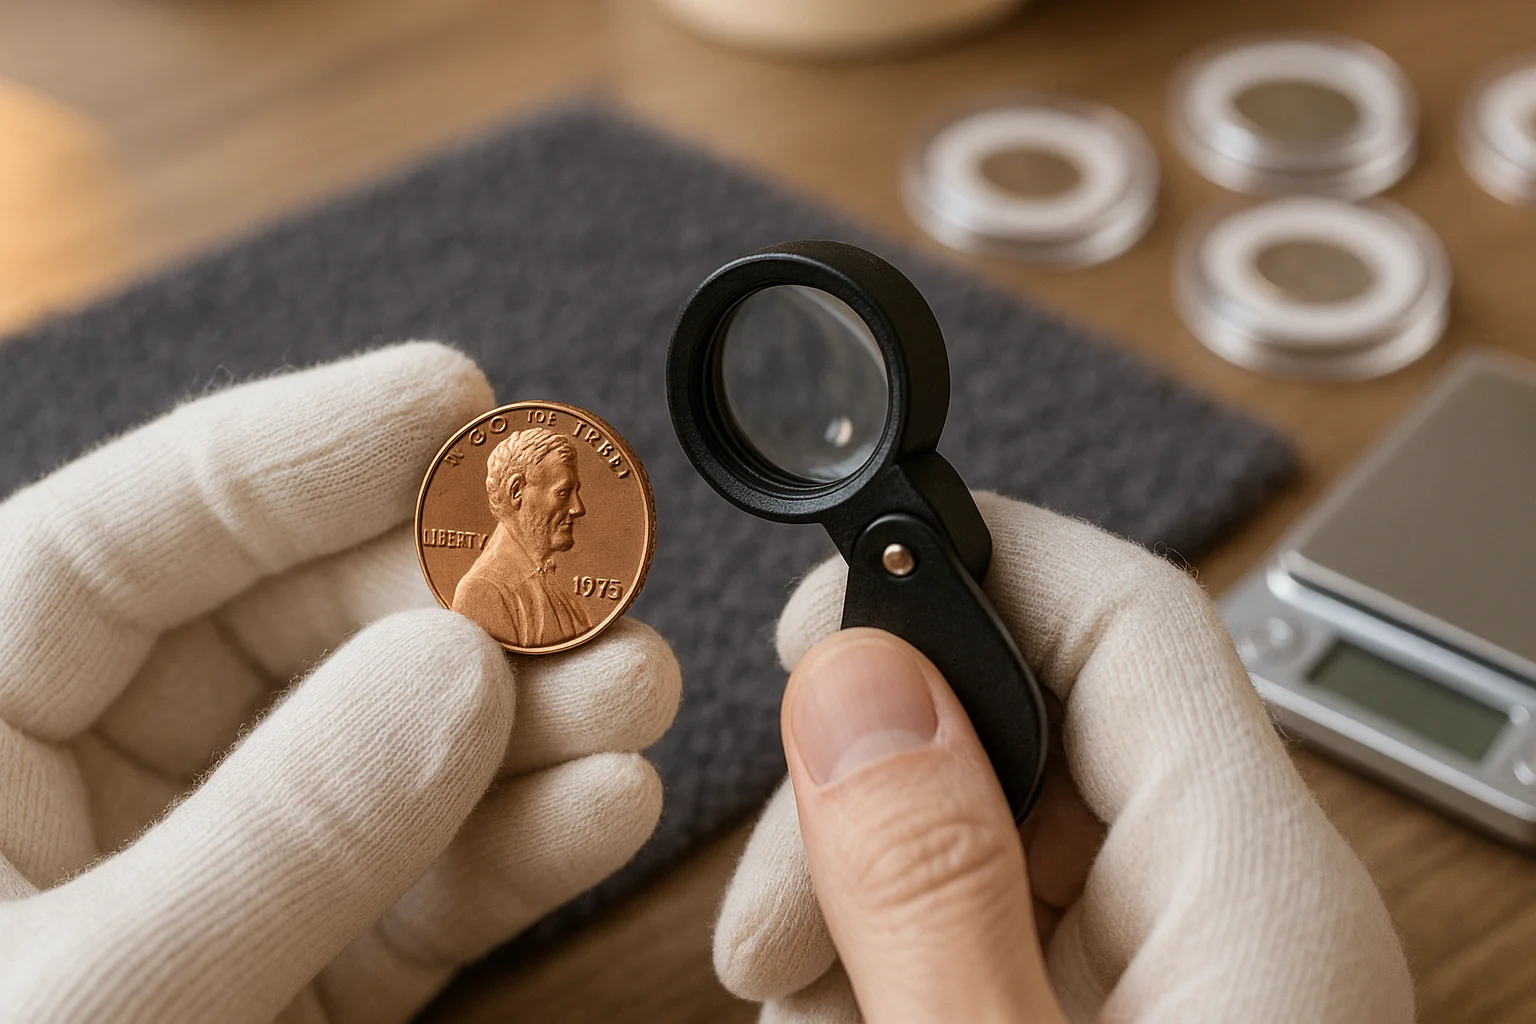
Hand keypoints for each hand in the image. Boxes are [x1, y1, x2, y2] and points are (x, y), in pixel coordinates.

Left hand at [0, 343, 679, 1022]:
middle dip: (462, 598)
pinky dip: (523, 849)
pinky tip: (611, 803)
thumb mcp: (87, 1001)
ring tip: (638, 688)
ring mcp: (216, 882)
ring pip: (391, 754)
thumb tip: (462, 661)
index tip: (454, 402)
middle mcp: (91, 789)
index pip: (127, 539)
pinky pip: (424, 890)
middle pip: (301, 632)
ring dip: (531, 719)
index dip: (296, 452)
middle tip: (588, 575)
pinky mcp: (308, 978)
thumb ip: (272, 832)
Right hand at [713, 494, 1412, 1022]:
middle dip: (867, 794)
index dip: (963, 566)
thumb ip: (930, 890)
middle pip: (1034, 725)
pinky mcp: (1144, 1012)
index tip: (819, 621)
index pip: (1124, 618)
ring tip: (800, 997)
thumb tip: (856, 685)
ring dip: (865, 892)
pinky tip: (851, 1018)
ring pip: (995, 829)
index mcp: (1255, 895)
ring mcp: (1194, 967)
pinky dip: (901, 956)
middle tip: (776, 916)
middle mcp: (1241, 909)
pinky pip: (1003, 923)